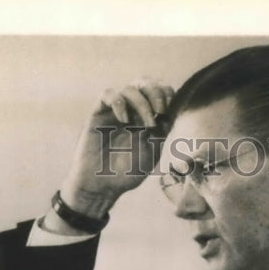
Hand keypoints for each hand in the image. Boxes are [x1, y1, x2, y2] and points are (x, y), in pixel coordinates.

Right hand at [59, 78, 174, 214]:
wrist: (102, 186)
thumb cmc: (126, 173)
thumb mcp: (151, 153)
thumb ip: (161, 132)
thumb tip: (168, 112)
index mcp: (146, 118)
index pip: (158, 93)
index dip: (166, 93)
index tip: (170, 108)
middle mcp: (131, 111)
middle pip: (144, 83)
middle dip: (156, 91)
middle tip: (161, 109)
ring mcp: (115, 112)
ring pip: (129, 89)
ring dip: (142, 103)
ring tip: (146, 124)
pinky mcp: (98, 114)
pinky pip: (108, 94)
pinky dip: (119, 102)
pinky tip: (124, 120)